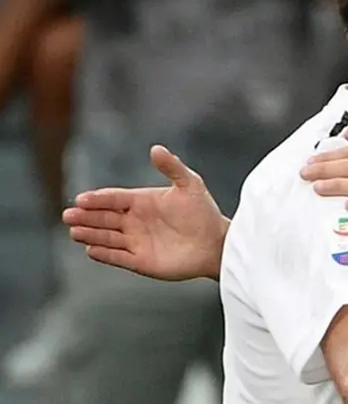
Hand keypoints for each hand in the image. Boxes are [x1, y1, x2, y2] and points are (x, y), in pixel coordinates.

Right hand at [62, 145, 228, 280]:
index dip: (98, 199)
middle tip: (69, 215)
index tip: (82, 198)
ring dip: (90, 234)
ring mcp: (136, 241)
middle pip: (104, 218)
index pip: (114, 199)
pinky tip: (90, 250)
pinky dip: (104, 254)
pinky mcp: (140, 261)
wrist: (216, 243)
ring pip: (107, 237)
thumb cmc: (203, 213)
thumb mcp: (190, 185)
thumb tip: (155, 148)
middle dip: (86, 216)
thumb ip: (172, 167)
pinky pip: (117, 257)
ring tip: (74, 231)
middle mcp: (135, 221)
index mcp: (142, 201)